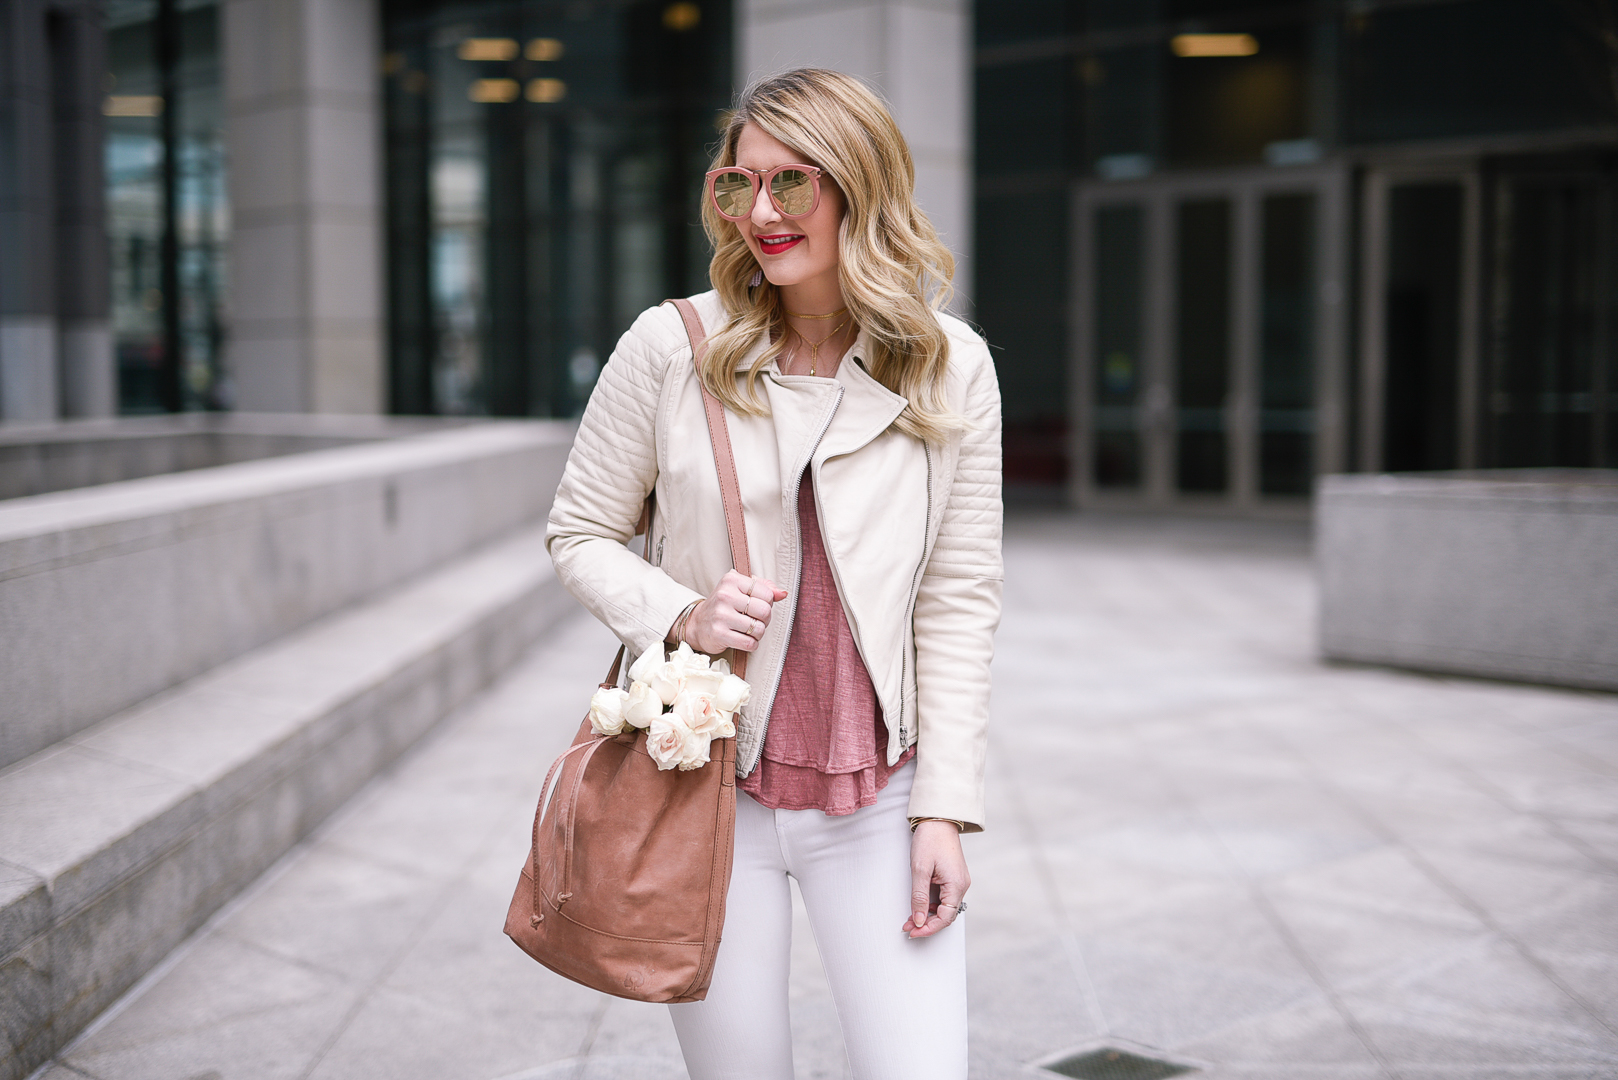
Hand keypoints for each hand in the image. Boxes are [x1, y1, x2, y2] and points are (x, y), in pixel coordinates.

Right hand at [683, 570, 787, 653]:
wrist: (698, 624)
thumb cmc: (725, 605)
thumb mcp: (741, 589)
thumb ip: (764, 588)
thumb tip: (783, 593)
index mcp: (732, 579)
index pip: (767, 593)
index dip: (768, 603)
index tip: (757, 606)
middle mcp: (725, 595)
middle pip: (764, 611)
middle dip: (765, 620)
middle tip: (755, 620)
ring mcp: (721, 615)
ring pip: (758, 629)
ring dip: (758, 634)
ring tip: (748, 630)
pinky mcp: (719, 633)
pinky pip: (749, 643)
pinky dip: (751, 645)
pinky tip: (744, 640)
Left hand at [903, 820, 969, 937]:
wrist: (938, 818)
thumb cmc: (930, 839)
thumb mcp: (920, 870)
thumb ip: (918, 897)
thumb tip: (917, 919)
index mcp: (956, 885)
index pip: (945, 918)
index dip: (929, 928)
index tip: (913, 932)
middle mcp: (961, 885)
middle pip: (946, 915)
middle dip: (927, 923)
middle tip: (908, 926)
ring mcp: (958, 881)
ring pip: (944, 907)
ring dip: (928, 914)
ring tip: (910, 916)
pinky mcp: (953, 877)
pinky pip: (944, 897)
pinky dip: (931, 904)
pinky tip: (919, 904)